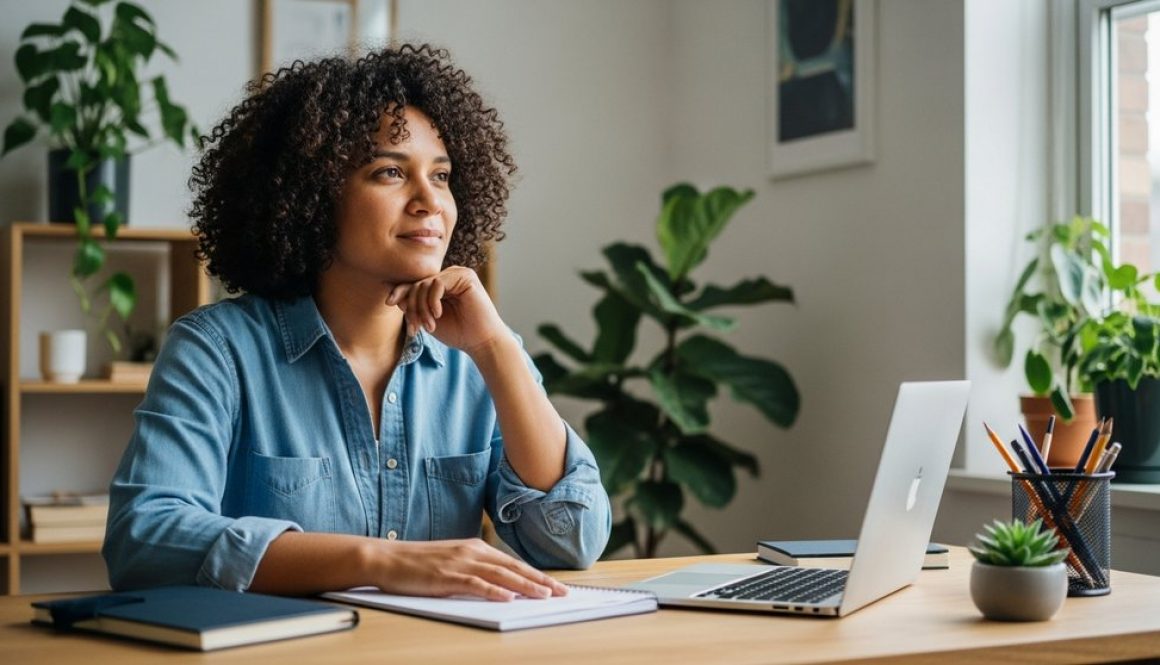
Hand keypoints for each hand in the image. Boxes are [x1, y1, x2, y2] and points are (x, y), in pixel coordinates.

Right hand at [371, 538, 567, 600]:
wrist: (387, 558)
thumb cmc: (418, 563)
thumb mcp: (452, 561)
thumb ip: (475, 569)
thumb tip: (500, 585)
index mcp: (475, 547)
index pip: (513, 562)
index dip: (536, 574)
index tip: (556, 585)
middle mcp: (472, 551)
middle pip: (513, 567)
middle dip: (540, 580)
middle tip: (562, 593)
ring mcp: (460, 563)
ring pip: (500, 575)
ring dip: (525, 586)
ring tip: (545, 596)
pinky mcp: (446, 576)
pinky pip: (475, 584)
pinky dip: (494, 591)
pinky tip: (508, 598)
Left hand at [387, 267, 505, 353]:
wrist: (481, 342)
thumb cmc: (458, 333)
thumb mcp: (428, 319)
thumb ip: (414, 307)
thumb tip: (395, 297)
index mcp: (440, 285)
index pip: (415, 284)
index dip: (400, 291)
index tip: (389, 302)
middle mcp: (448, 276)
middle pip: (417, 284)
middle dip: (413, 308)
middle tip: (416, 329)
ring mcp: (457, 274)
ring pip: (425, 284)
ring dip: (422, 308)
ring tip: (429, 326)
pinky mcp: (465, 276)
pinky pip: (437, 283)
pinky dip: (433, 300)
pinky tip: (438, 315)